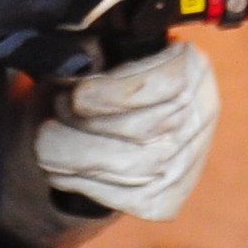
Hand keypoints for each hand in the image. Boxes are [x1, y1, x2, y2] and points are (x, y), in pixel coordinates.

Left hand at [33, 41, 221, 221]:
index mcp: (192, 69)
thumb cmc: (113, 76)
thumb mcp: (109, 49)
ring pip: (132, 168)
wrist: (137, 121)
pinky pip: (127, 198)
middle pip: (142, 132)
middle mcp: (201, 117)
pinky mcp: (169, 199)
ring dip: (78, 160)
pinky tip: (61, 172)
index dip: (113, 94)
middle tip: (49, 124)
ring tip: (46, 147)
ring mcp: (188, 162)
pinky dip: (86, 186)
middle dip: (85, 130)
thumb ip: (96, 49)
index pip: (162, 84)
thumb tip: (73, 62)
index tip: (74, 96)